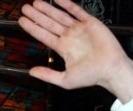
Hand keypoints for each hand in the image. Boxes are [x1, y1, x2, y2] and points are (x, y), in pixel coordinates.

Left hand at [18, 0, 132, 100]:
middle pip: (49, 23)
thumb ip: (47, 75)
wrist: (111, 70)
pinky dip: (67, 4)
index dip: (32, 28)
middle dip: (37, 16)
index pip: (43, 35)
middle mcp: (69, 37)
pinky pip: (77, 11)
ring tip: (35, 3)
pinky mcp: (90, 23)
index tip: (22, 21)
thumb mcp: (65, 79)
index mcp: (63, 48)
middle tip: (25, 8)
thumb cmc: (91, 76)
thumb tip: (31, 72)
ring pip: (60, 16)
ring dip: (48, 9)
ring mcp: (79, 29)